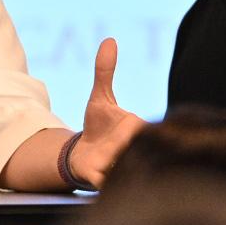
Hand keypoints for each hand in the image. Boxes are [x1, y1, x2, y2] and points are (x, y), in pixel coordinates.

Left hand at [68, 37, 146, 187]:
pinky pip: (107, 184)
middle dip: (127, 146)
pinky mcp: (103, 181)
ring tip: (109, 160)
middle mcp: (133, 149)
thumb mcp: (99, 98)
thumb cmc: (96, 127)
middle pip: (138, 150)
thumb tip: (109, 40)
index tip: (129, 128)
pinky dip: (106, 182)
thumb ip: (104, 71)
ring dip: (118, 165)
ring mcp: (119, 166)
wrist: (80, 155)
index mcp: (137, 129)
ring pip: (126, 169)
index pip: (144, 129)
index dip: (136, 130)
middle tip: (117, 142)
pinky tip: (102, 178)